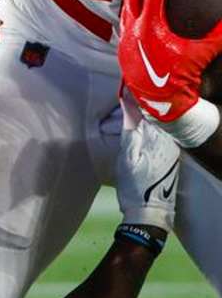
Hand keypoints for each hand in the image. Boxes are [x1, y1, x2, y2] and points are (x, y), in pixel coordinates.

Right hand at [116, 93, 180, 231]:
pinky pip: (163, 135)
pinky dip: (155, 126)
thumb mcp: (126, 160)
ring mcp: (171, 150)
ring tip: (139, 101)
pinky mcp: (171, 158)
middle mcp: (169, 142)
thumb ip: (130, 135)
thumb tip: (131, 112)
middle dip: (146, 102)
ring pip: (161, 125)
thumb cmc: (134, 187)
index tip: (128, 85)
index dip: (137, 99)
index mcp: (158, 140)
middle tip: (133, 88)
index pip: (148, 112)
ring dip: (151, 113)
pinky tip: (148, 123)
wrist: (149, 212)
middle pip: (158, 116)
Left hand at [118, 0, 221, 127]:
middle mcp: (132, 31)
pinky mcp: (122, 53)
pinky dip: (129, 14)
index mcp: (150, 27)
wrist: (162, 105)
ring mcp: (124, 42)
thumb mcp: (202, 53)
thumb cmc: (182, 79)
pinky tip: (134, 12)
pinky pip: (123, 26)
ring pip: (124, 11)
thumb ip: (218, 34)